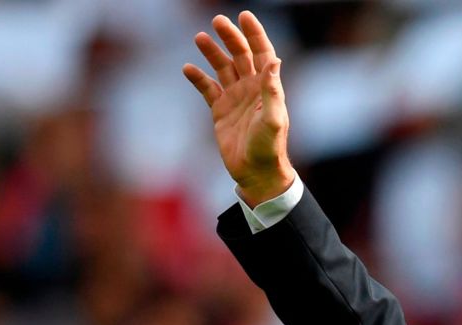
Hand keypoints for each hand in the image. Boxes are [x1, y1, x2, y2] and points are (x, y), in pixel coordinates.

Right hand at [183, 11, 293, 204]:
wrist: (256, 173)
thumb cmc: (269, 148)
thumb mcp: (273, 119)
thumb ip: (272, 90)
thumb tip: (274, 61)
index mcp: (267, 87)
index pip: (262, 53)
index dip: (254, 34)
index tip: (244, 16)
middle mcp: (251, 89)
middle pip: (240, 55)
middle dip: (230, 37)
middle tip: (217, 21)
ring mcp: (235, 98)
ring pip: (222, 68)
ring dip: (212, 53)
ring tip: (200, 38)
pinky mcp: (220, 111)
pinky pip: (207, 89)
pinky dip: (198, 78)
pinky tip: (187, 68)